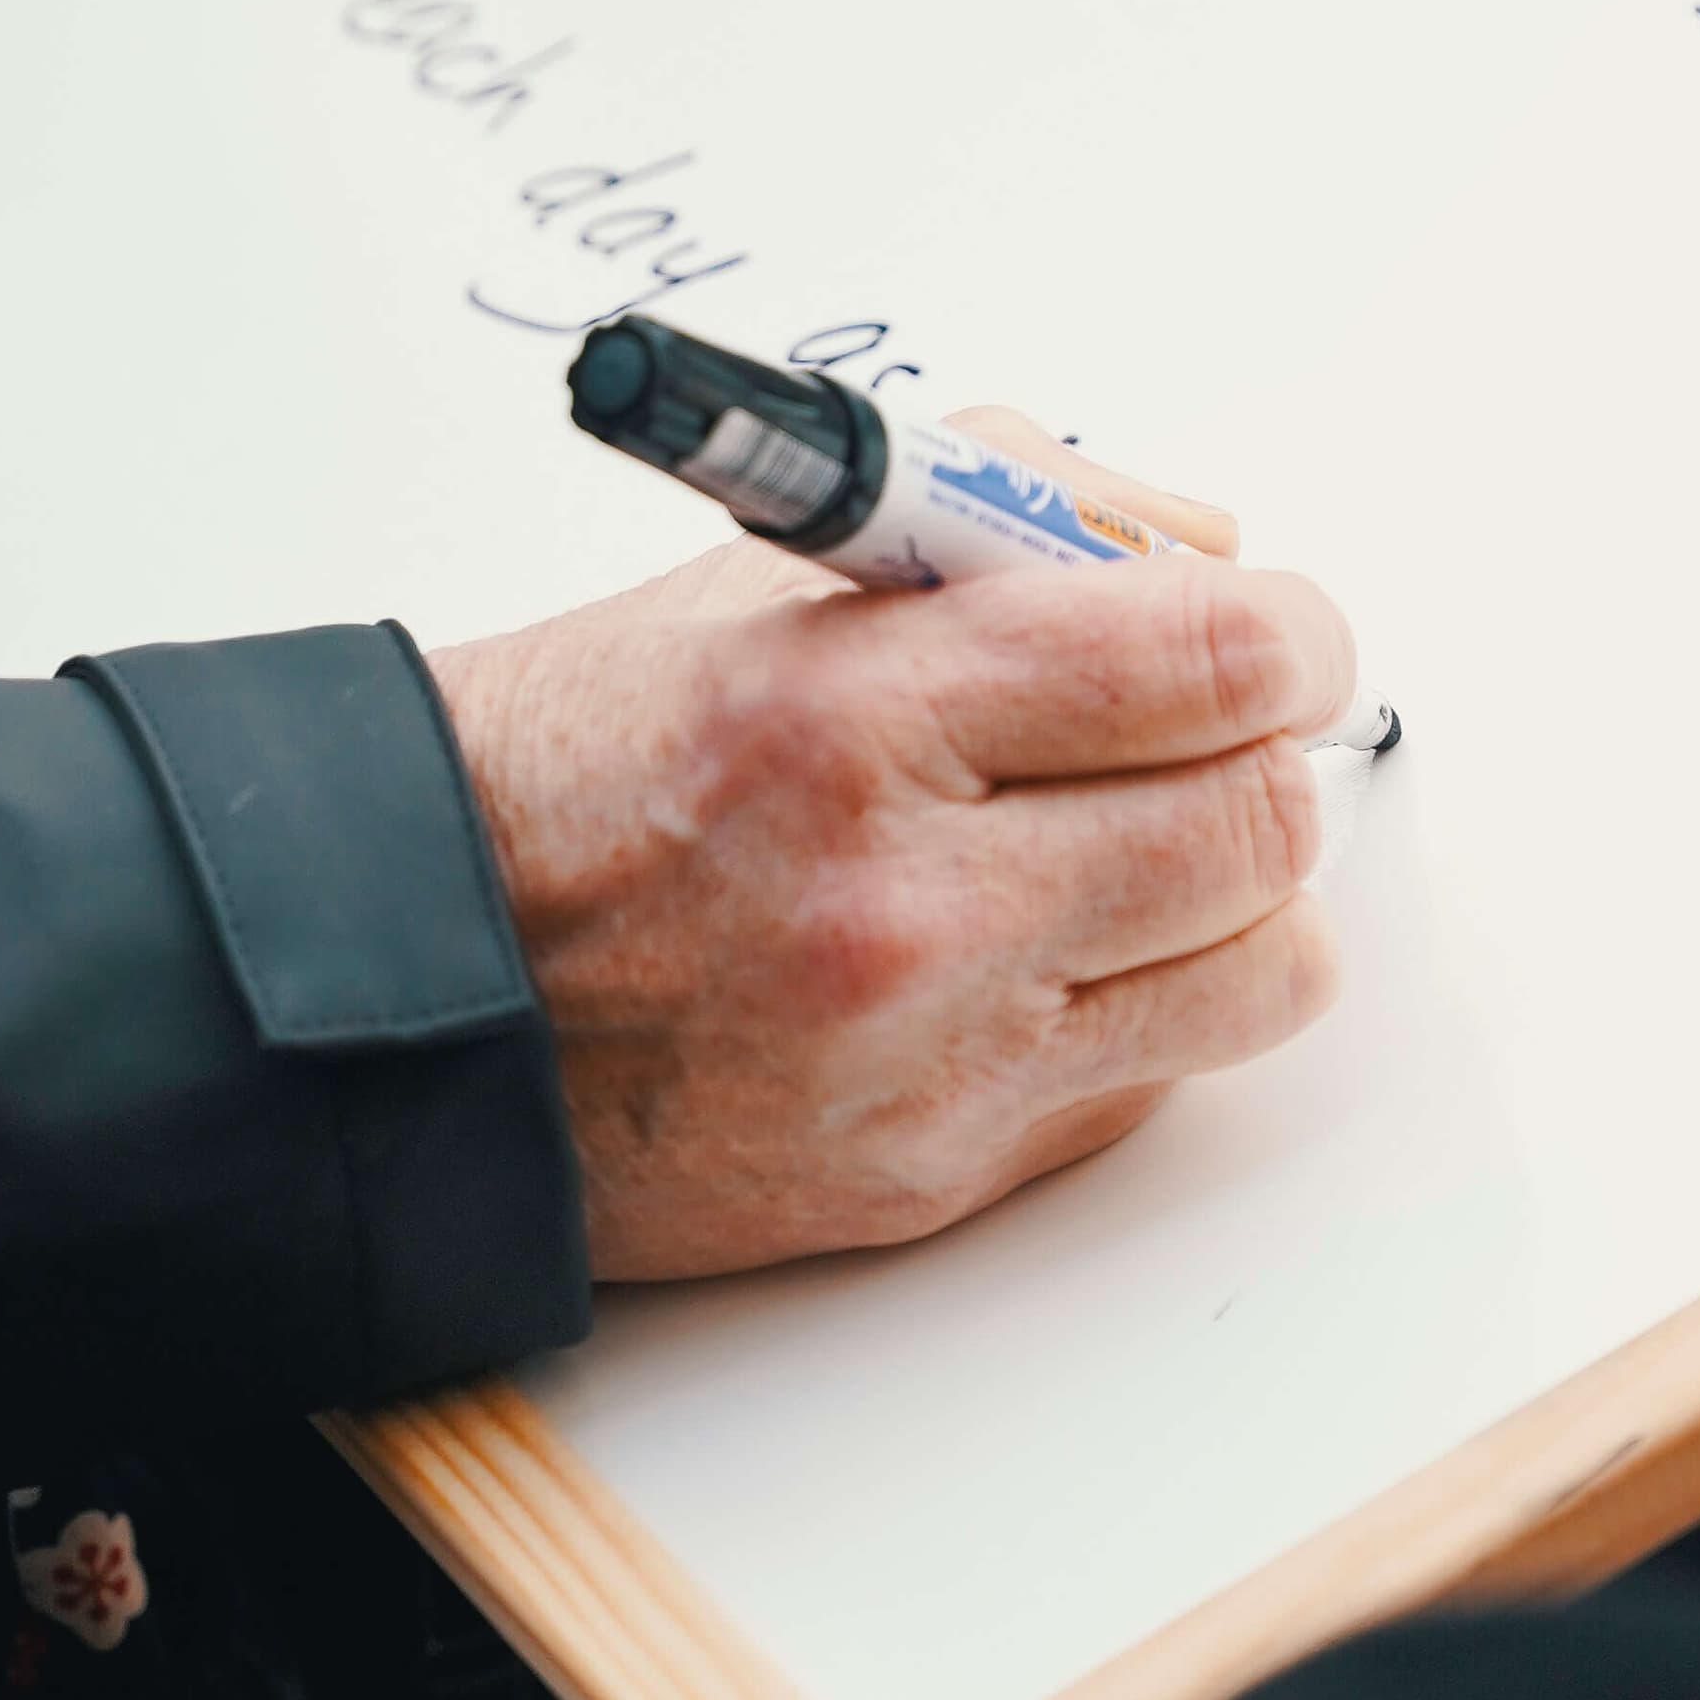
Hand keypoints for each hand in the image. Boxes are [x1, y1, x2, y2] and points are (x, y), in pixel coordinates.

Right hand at [429, 443, 1350, 1276]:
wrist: (415, 992)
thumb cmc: (580, 765)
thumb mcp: (771, 573)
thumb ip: (1011, 518)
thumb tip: (1211, 553)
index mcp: (857, 713)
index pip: (1210, 661)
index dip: (1285, 632)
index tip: (1270, 630)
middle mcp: (909, 904)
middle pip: (1264, 824)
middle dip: (1259, 756)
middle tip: (1199, 731)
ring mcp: (930, 1065)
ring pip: (1262, 974)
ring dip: (1232, 899)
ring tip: (1131, 850)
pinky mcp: (935, 1181)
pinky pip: (1155, 1081)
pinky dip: (1135, 1009)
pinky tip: (1027, 956)